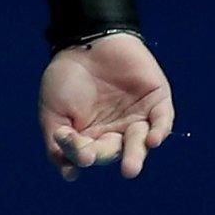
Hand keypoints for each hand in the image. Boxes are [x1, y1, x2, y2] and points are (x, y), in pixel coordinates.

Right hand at [39, 34, 175, 180]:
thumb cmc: (64, 77)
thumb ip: (58, 143)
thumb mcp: (53, 113)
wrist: (85, 41)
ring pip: (140, 141)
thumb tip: (70, 174)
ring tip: (130, 169)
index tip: (77, 153)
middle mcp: (115, 130)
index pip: (88, 153)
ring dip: (137, 154)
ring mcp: (137, 116)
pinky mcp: (157, 100)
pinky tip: (152, 141)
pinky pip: (162, 120)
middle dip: (116, 160)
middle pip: (118, 151)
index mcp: (90, 136)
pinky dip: (159, 131)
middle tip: (117, 168)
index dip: (81, 154)